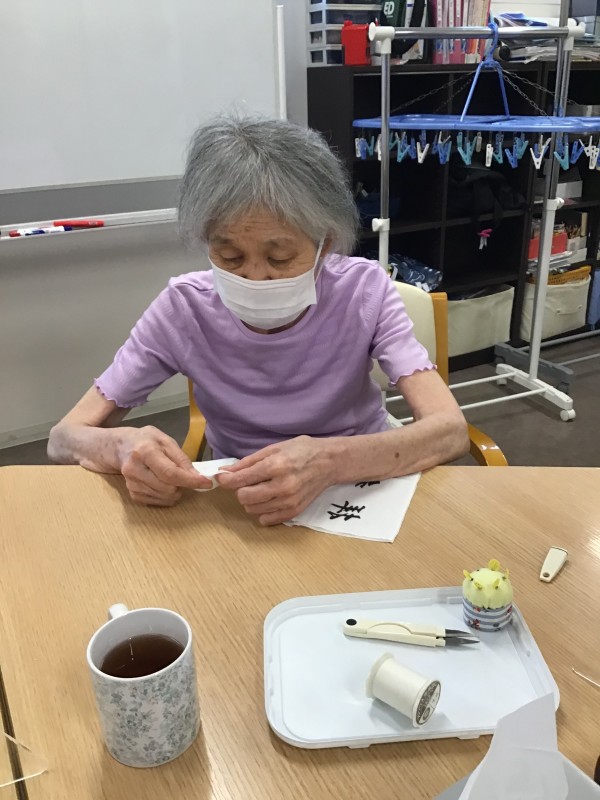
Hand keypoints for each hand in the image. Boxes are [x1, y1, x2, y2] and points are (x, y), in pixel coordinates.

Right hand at [117, 426, 211, 505]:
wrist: (121, 447)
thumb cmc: (147, 441)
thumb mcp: (166, 441)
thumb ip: (182, 458)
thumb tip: (196, 476)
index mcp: (145, 452)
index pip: (170, 473)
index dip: (190, 480)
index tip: (206, 483)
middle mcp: (134, 469)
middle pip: (168, 488)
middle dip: (182, 484)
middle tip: (182, 474)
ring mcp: (131, 484)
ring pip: (165, 497)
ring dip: (175, 490)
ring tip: (170, 477)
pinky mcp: (132, 494)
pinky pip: (158, 502)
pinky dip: (166, 495)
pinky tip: (162, 483)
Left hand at [215, 436, 332, 524]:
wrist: (329, 462)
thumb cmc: (301, 451)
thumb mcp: (273, 448)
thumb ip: (248, 462)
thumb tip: (226, 472)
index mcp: (275, 466)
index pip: (240, 480)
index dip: (226, 479)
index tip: (222, 477)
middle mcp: (282, 486)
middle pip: (244, 497)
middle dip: (241, 489)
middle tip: (248, 482)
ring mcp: (289, 501)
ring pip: (252, 509)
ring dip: (251, 500)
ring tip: (262, 489)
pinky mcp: (294, 511)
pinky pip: (266, 520)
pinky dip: (262, 511)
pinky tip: (269, 499)